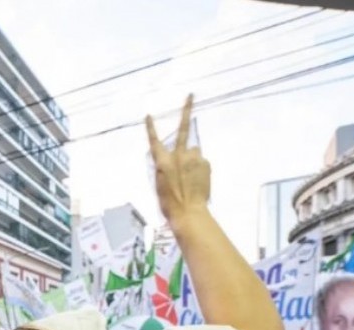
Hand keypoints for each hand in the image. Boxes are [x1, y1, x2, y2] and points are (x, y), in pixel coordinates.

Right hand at [146, 94, 209, 226]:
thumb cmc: (170, 203)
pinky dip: (201, 169)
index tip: (149, 114)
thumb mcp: (160, 184)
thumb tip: (181, 158)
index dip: (151, 128)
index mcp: (162, 161)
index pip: (154, 141)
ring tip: (192, 177)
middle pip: (182, 130)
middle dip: (186, 110)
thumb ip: (168, 167)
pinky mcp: (204, 162)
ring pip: (194, 152)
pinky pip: (202, 162)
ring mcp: (192, 157)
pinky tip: (199, 181)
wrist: (188, 211)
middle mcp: (177, 155)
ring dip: (194, 159)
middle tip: (191, 94)